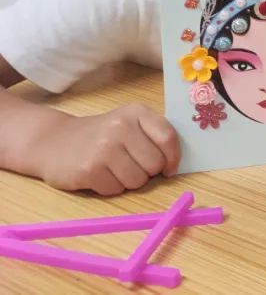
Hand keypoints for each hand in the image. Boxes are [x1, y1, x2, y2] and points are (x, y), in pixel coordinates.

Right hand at [34, 104, 179, 195]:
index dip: (173, 157)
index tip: (169, 167)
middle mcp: (120, 127)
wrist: (53, 141)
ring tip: (113, 168)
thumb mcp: (129, 124)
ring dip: (129, 181)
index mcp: (136, 112)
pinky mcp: (88, 170)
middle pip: (155, 164)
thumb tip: (174, 164)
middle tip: (130, 164)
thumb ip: (154, 136)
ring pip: (137, 181)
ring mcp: (103, 148)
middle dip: (147, 171)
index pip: (168, 137)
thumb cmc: (101, 135)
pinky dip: (110, 187)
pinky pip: (116, 190)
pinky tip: (98, 175)